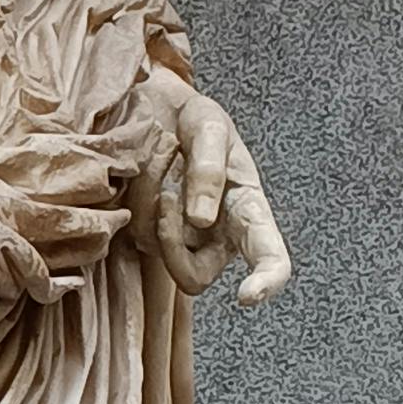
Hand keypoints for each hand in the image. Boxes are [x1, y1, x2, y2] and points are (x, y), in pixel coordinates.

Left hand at [133, 84, 291, 305]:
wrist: (155, 108)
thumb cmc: (195, 119)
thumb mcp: (210, 127)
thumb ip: (210, 168)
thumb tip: (202, 220)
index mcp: (247, 211)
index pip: (269, 257)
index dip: (266, 282)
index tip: (248, 296)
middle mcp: (215, 235)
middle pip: (195, 277)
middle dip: (175, 244)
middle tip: (166, 195)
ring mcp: (179, 238)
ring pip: (158, 250)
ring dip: (151, 205)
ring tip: (158, 161)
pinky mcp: (145, 232)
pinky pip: (133, 234)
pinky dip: (133, 201)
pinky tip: (141, 170)